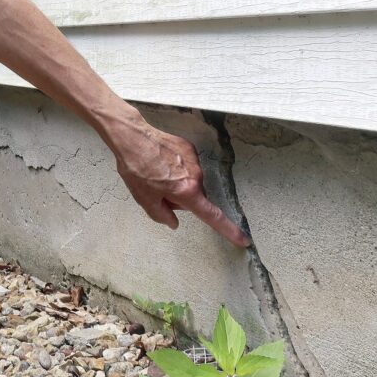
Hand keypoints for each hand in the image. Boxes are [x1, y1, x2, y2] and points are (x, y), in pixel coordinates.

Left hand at [108, 114, 250, 247]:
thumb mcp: (144, 199)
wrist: (132, 137)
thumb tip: (173, 222)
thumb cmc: (135, 168)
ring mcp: (194, 160)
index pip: (212, 216)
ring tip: (154, 171)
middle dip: (179, 197)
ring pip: (189, 180)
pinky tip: (159, 160)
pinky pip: (185, 165)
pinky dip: (175, 166)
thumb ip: (161, 215)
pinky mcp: (189, 148)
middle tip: (156, 187)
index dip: (229, 230)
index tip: (243, 239)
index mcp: (187, 192)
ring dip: (176, 180)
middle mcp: (196, 176)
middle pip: (193, 196)